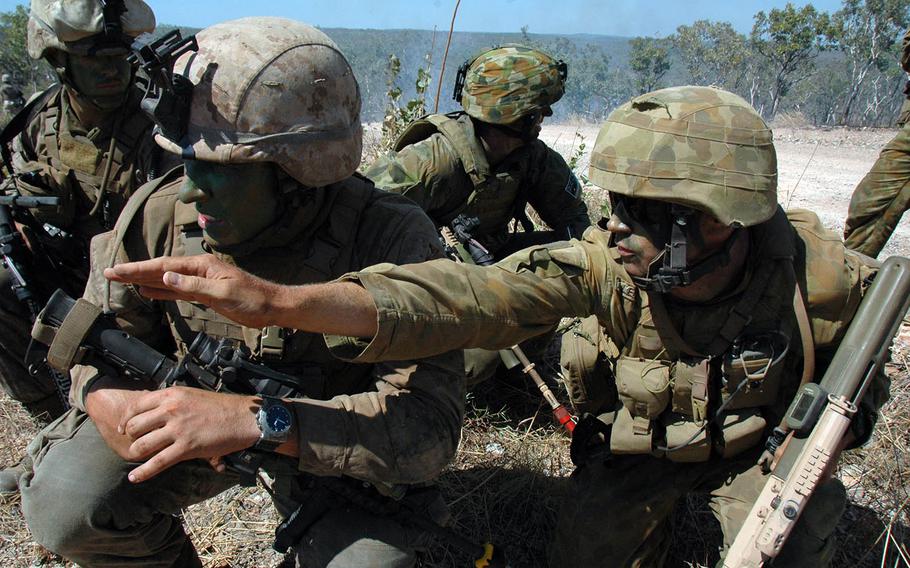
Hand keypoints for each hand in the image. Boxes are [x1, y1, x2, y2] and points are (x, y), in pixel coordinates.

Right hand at [104, 254, 282, 328]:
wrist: (272, 306)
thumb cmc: (252, 299)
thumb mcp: (223, 293)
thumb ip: (194, 286)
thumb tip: (166, 276)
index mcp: (201, 266)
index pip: (163, 266)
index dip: (138, 269)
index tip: (117, 270)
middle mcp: (198, 270)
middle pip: (160, 270)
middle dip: (135, 272)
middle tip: (109, 273)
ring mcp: (201, 281)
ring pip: (166, 280)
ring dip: (145, 280)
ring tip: (123, 281)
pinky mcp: (205, 293)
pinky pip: (177, 291)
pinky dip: (161, 291)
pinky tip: (149, 292)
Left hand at [116, 386, 260, 482]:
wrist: (243, 417)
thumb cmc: (221, 407)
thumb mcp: (192, 395)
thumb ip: (171, 401)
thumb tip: (154, 410)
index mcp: (171, 395)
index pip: (136, 406)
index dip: (125, 419)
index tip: (122, 428)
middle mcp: (170, 410)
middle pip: (135, 426)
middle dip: (130, 437)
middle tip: (134, 443)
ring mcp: (177, 429)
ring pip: (142, 445)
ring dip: (136, 453)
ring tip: (137, 458)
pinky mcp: (186, 448)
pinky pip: (157, 462)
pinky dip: (143, 472)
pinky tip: (134, 478)